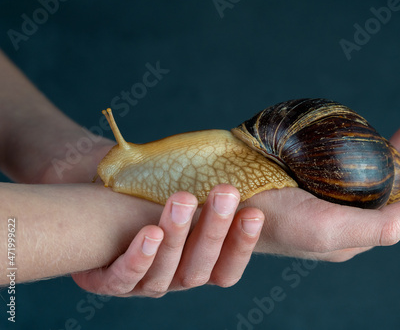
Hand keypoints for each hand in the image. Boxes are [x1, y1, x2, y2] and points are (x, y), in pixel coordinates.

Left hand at [71, 185, 264, 296]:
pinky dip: (139, 258)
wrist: (96, 220)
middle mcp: (174, 279)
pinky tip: (150, 233)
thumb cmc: (148, 208)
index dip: (242, 245)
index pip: (227, 268)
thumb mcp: (182, 206)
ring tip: (184, 199)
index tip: (254, 213)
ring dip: (177, 235)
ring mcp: (142, 283)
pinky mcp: (109, 282)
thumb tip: (243, 165)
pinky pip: (124, 277)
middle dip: (214, 228)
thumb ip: (204, 196)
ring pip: (164, 271)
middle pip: (200, 267)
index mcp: (197, 266)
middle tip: (225, 192)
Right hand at [243, 121, 399, 260]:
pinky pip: (348, 158)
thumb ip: (383, 227)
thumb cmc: (277, 222)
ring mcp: (329, 192)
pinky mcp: (311, 174)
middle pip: (396, 186)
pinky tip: (373, 133)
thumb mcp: (332, 231)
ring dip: (399, 147)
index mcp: (357, 231)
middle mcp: (347, 213)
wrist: (226, 204)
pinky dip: (366, 144)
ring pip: (374, 169)